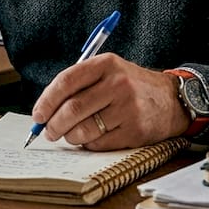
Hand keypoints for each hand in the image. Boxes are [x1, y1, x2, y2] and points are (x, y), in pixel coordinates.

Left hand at [30, 53, 187, 150]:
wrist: (171, 100)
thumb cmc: (130, 86)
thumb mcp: (108, 72)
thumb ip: (79, 85)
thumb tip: (45, 110)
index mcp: (106, 64)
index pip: (66, 82)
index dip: (46, 101)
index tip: (38, 115)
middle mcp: (117, 84)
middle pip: (72, 109)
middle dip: (53, 125)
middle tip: (48, 132)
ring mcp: (128, 108)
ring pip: (83, 130)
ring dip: (70, 136)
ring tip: (69, 135)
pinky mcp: (135, 131)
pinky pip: (98, 143)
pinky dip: (88, 144)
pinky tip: (91, 138)